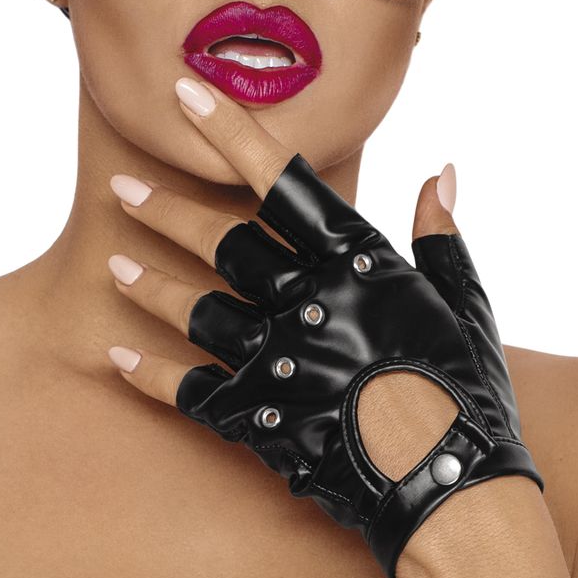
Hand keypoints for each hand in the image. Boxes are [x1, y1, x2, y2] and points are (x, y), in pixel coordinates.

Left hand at [106, 76, 542, 577]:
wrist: (444, 477)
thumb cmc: (461, 391)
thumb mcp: (463, 303)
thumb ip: (442, 236)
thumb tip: (439, 176)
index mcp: (356, 262)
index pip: (281, 181)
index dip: (231, 135)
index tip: (187, 100)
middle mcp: (305, 300)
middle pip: (221, 242)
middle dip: (165, 211)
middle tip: (122, 189)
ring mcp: (273, 359)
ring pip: (194, 309)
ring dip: (149, 286)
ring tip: (114, 267)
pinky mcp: (253, 417)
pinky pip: (184, 388)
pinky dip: (147, 373)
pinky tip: (117, 357)